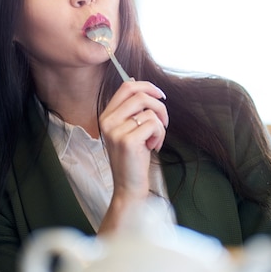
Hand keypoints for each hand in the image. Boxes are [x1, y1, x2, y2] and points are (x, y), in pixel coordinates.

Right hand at [98, 80, 167, 230]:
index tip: (160, 96)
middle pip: (140, 95)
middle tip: (163, 121)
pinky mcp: (127, 141)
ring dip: (160, 125)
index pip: (126, 87)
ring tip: (155, 139)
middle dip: (159, 106)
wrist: (128, 186)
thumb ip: (132, 110)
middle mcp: (108, 121)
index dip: (147, 86)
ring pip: (149, 111)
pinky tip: (153, 147)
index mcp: (106, 116)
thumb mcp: (128, 130)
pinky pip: (154, 125)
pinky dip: (160, 135)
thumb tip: (142, 85)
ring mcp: (116, 131)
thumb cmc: (133, 158)